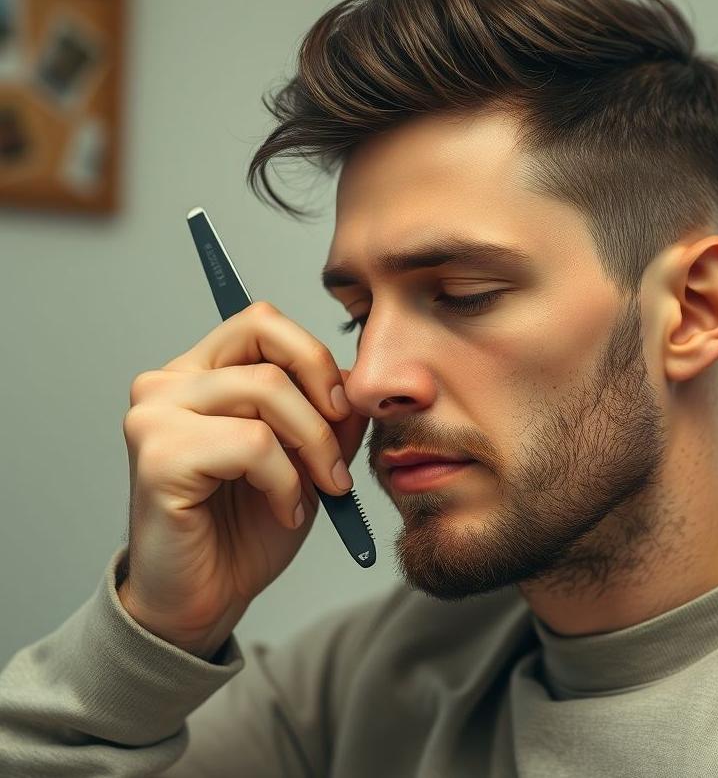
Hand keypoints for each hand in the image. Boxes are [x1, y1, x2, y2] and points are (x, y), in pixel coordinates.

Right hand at [117, 301, 368, 658]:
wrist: (206, 600)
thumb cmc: (247, 527)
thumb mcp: (307, 457)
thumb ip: (328, 411)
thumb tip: (355, 377)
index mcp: (201, 373)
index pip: (262, 322)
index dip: (313, 356)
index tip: (342, 408)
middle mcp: (169, 382)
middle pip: (266, 339)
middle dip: (322, 393)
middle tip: (338, 451)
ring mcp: (156, 415)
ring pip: (267, 389)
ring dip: (313, 445)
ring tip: (318, 491)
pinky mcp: (157, 456)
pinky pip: (253, 444)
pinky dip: (286, 481)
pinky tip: (286, 511)